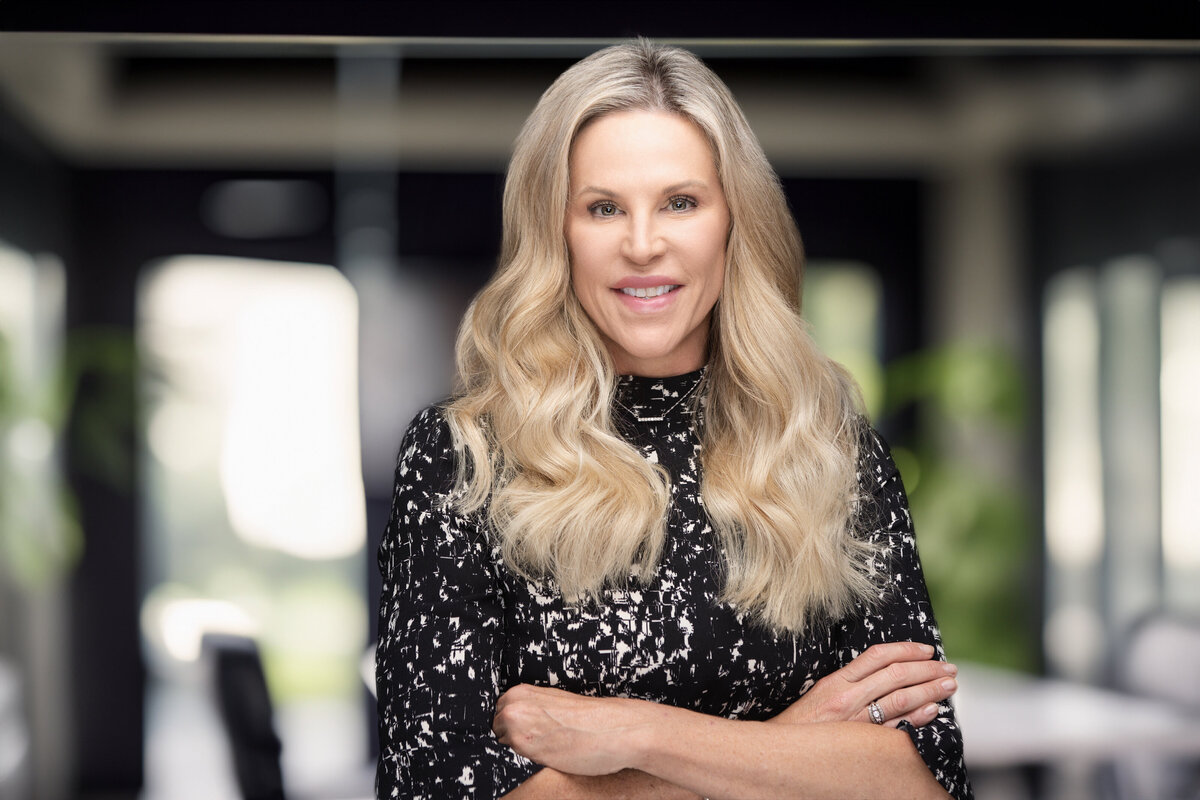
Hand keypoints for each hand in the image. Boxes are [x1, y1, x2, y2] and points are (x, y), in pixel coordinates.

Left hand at [493, 684, 653, 775]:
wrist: (614, 730)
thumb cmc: (591, 719)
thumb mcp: (556, 703)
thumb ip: (533, 708)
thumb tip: (520, 721)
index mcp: (521, 691)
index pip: (500, 711)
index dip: (517, 722)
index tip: (534, 727)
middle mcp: (514, 705)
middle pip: (497, 727)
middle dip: (514, 734)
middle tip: (543, 737)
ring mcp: (516, 726)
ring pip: (506, 742)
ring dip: (523, 745)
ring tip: (550, 743)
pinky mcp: (525, 747)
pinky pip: (517, 755)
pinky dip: (531, 756)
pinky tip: (551, 751)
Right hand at [770, 642, 956, 728]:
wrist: (779, 752)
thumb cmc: (802, 725)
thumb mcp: (823, 694)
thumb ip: (852, 684)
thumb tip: (888, 675)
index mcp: (837, 680)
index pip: (877, 656)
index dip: (906, 649)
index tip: (927, 649)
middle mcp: (847, 696)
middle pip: (895, 674)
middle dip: (927, 669)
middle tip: (949, 669)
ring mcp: (855, 720)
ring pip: (900, 698)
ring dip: (929, 690)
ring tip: (949, 686)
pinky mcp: (859, 741)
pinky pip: (894, 727)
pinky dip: (916, 717)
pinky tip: (932, 711)